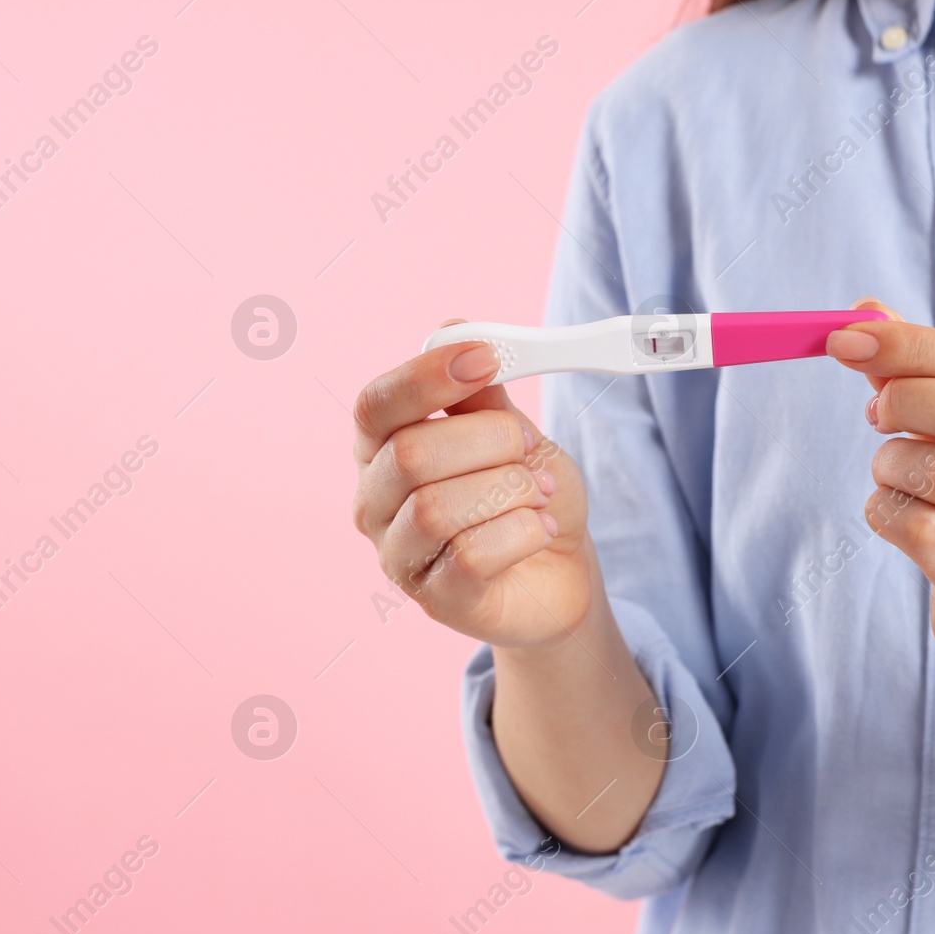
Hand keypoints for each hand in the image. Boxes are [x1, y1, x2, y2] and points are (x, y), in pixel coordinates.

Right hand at [352, 321, 594, 648]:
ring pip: (435, 508)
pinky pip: (470, 555)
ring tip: (538, 493)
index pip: (375, 405)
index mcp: (382, 449)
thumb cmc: (527, 495)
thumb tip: (455, 333)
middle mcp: (374, 502)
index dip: (426, 377)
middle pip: (409, 454)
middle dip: (487, 441)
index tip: (485, 359)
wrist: (560, 570)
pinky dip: (521, 531)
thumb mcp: (514, 434)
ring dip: (507, 490)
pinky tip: (539, 529)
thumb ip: (483, 396)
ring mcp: (398, 556)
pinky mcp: (435, 599)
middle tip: (526, 448)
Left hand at [825, 300, 934, 668]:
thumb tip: (863, 315)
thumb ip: (922, 371)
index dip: (916, 345)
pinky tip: (896, 516)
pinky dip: (884, 511)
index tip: (846, 339)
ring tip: (893, 473)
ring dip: (889, 464)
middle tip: (875, 413)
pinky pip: (917, 531)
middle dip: (907, 398)